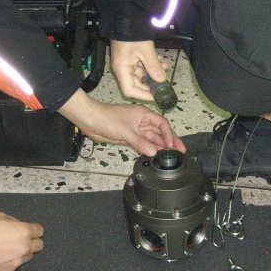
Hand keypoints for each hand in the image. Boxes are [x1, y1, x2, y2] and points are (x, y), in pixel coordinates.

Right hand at [0, 211, 43, 270]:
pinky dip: (12, 260)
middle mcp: (24, 247)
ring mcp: (18, 260)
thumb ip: (13, 221)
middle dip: (33, 242)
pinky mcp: (9, 270)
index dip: (34, 229)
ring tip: (10, 249)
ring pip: (29, 256)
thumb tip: (17, 226)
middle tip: (22, 240)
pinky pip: (16, 265)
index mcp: (24, 231)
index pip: (40, 231)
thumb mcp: (0, 216)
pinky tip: (1, 256)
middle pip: (39, 245)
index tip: (30, 230)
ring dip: (23, 252)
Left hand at [58, 88, 185, 155]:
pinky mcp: (130, 136)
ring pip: (152, 138)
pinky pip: (143, 143)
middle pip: (159, 132)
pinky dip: (149, 149)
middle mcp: (142, 121)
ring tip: (170, 155)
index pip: (162, 124)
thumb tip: (153, 152)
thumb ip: (140, 142)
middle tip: (180, 151)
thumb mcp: (126, 131)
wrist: (91, 120)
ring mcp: (136, 129)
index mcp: (144, 114)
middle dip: (169, 141)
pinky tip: (155, 154)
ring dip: (160, 146)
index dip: (169, 134)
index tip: (173, 145)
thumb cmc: (107, 118)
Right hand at [109, 39, 167, 101]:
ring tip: (165, 65)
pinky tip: (160, 59)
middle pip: (136, 83)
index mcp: (122, 69)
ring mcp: (126, 61)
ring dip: (153, 71)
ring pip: (141, 73)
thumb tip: (161, 80)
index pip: (130, 90)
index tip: (155, 96)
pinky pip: (141, 65)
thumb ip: (154, 66)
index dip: (143, 95)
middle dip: (151, 82)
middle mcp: (123, 67)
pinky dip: (151, 64)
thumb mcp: (146, 51)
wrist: (126, 16)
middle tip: (164, 81)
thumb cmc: (132, 33)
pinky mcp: (131, 56)